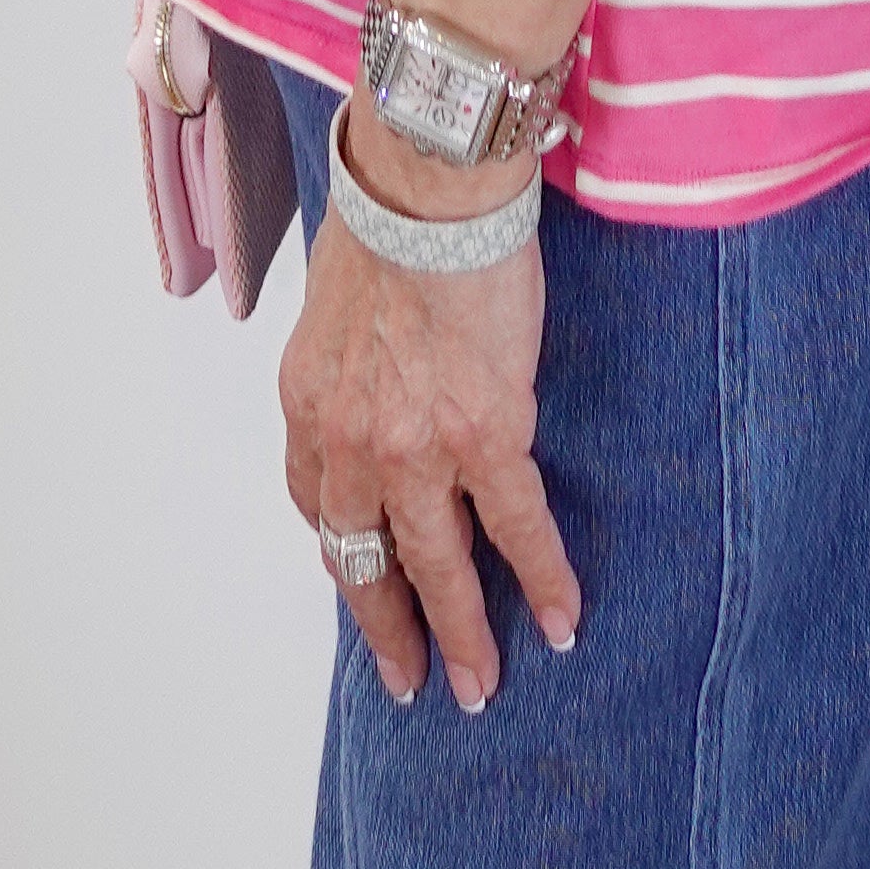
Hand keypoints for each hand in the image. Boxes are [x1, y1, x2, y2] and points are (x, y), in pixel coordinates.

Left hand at [277, 122, 581, 713]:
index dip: (345, 552)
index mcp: (310, 405)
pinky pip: (516, 528)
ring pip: (437, 567)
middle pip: (366, 560)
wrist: (430, 185)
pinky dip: (541, 579)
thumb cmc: (386, 214)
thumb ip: (349, 357)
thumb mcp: (333, 300)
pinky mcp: (486, 436)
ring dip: (460, 632)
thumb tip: (377, 372)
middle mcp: (352, 442)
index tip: (365, 578)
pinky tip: (560, 619)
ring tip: (479, 683)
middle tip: (411, 680)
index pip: (319, 506)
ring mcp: (418, 449)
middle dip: (391, 628)